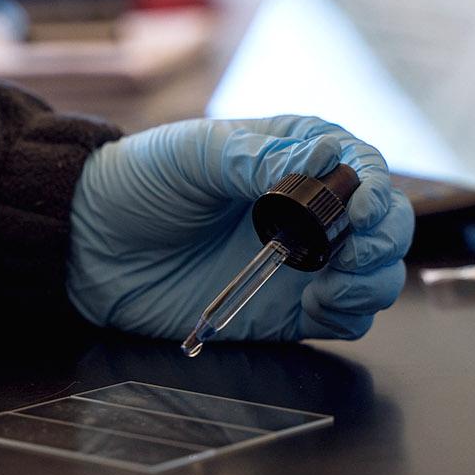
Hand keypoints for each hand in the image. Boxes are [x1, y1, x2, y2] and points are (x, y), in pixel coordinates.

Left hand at [67, 116, 413, 341]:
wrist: (89, 246)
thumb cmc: (139, 183)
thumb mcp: (193, 154)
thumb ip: (256, 159)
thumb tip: (319, 162)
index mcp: (295, 155)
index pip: (363, 167)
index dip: (375, 189)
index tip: (362, 211)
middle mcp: (310, 209)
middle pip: (384, 223)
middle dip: (384, 239)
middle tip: (353, 256)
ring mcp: (303, 262)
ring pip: (375, 274)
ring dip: (373, 281)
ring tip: (334, 288)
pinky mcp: (288, 311)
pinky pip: (345, 320)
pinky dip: (348, 316)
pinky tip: (316, 308)